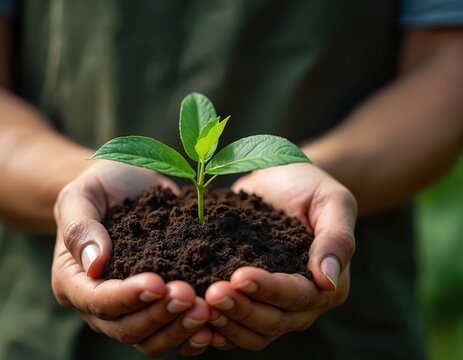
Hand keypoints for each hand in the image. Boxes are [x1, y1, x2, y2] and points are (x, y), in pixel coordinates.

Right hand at [52, 161, 211, 356]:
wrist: (126, 184)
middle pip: (126, 328)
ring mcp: (130, 307)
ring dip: (179, 328)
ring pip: (150, 338)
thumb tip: (95, 263)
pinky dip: (191, 332)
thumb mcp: (80, 195)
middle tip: (190, 297)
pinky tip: (214, 324)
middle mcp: (99, 303)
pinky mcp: (156, 303)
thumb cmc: (100, 186)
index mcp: (74, 280)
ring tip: (206, 310)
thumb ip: (81, 227)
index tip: (157, 283)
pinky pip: (171, 330)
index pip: (97, 301)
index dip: (127, 298)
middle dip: (159, 316)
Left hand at [205, 163, 356, 349]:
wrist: (282, 180)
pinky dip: (218, 326)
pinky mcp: (250, 297)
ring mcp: (274, 302)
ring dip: (227, 322)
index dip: (269, 290)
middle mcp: (302, 302)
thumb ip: (337, 239)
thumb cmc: (311, 187)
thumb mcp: (332, 202)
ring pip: (253, 331)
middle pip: (274, 322)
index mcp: (327, 283)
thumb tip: (327, 281)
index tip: (240, 276)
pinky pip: (236, 324)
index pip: (299, 296)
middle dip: (242, 309)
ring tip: (202, 304)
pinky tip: (197, 316)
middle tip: (212, 294)